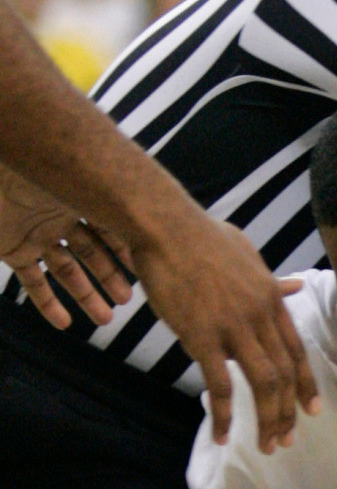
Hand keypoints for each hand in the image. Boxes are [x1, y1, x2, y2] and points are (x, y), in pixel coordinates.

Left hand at [0, 162, 133, 326]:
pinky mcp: (12, 248)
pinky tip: (63, 324)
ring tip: (104, 320)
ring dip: (84, 296)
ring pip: (65, 271)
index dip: (127, 254)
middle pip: (91, 253)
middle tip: (126, 300)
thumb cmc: (32, 165)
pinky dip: (46, 304)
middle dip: (109, 278)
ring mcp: (35, 232)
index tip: (147, 274)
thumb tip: (170, 209)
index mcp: (79, 197)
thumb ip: (117, 203)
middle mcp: (60, 215)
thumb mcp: (81, 184)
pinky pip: (31, 281)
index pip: (111, 230)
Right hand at [129, 205, 318, 452]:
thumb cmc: (201, 237)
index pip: (298, 351)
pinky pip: (220, 385)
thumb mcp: (248, 254)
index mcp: (272, 299)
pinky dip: (224, 415)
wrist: (165, 225)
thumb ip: (271, 279)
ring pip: (263, 384)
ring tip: (266, 446)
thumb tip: (295, 286)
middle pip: (285, 374)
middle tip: (285, 441)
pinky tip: (222, 435)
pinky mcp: (202, 335)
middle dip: (289, 413)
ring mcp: (234, 326)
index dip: (307, 384)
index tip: (312, 411)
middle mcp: (261, 316)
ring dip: (267, 420)